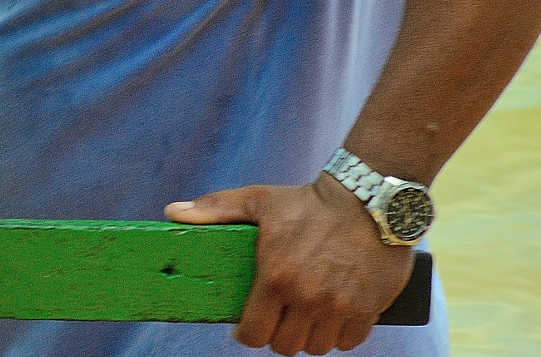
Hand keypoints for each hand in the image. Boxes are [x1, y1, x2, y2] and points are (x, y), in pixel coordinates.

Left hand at [165, 175, 416, 353]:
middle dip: (277, 336)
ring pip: (318, 347)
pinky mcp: (368, 310)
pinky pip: (349, 342)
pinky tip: (331, 317)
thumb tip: (172, 212)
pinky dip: (339, 335)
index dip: (248, 335)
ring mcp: (340, 308)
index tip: (247, 328)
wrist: (368, 201)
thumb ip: (215, 209)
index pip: (255, 334)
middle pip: (286, 346)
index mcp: (276, 278)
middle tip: (276, 319)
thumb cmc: (307, 202)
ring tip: (303, 317)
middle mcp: (308, 299)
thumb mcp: (257, 199)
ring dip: (308, 337)